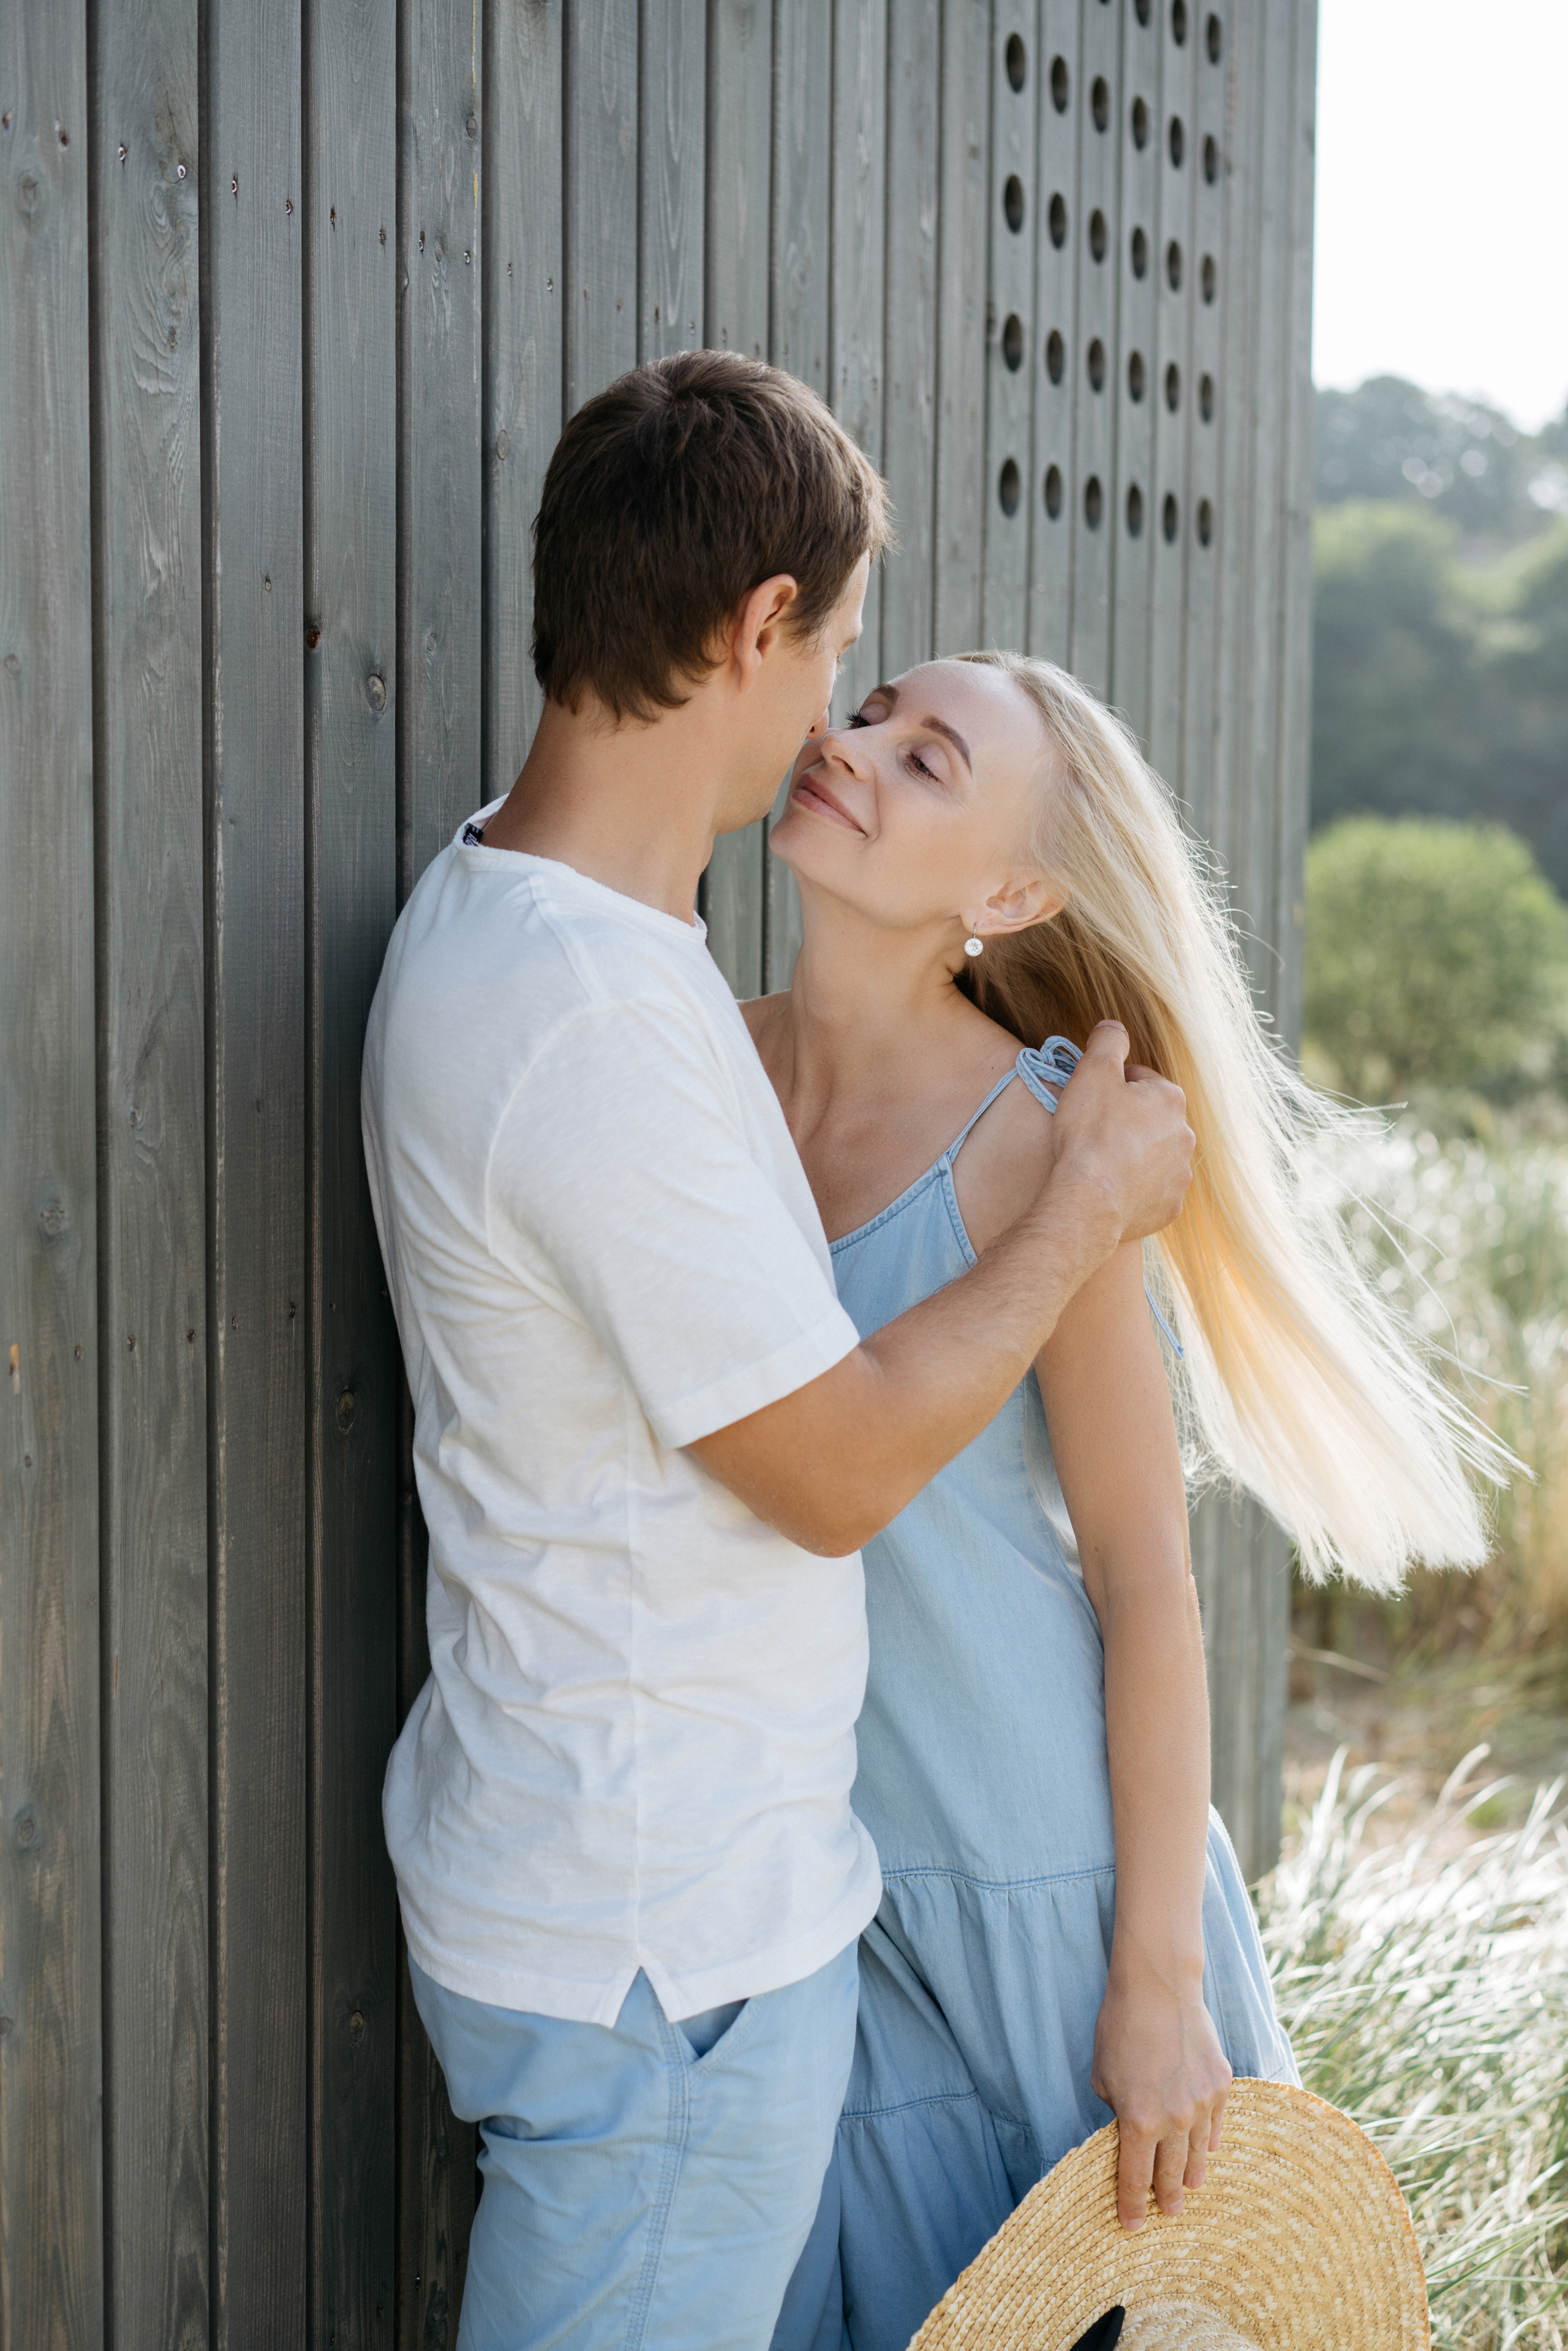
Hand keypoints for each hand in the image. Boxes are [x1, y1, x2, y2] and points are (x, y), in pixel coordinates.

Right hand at [1050, 1023, 1194, 1245]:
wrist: (1089, 1201)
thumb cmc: (1091, 1134)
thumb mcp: (1092, 1071)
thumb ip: (1107, 1041)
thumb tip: (1114, 1027)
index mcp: (1170, 1100)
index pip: (1140, 1080)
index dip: (1111, 1086)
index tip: (1092, 1100)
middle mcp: (1184, 1136)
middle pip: (1150, 1119)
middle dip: (1126, 1121)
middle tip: (1093, 1131)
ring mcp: (1179, 1175)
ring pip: (1154, 1155)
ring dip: (1133, 1155)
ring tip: (1101, 1163)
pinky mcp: (1169, 1206)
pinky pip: (1152, 1190)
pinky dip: (1135, 1188)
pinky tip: (1111, 1189)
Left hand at [1091, 1964, 1231, 2231]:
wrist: (1158, 1987)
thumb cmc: (1121, 2028)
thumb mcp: (1103, 2077)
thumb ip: (1118, 2111)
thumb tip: (1130, 2130)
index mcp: (1138, 2121)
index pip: (1134, 2177)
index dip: (1131, 2206)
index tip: (1130, 2225)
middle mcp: (1174, 2120)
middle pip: (1171, 2174)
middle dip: (1165, 2198)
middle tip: (1166, 2214)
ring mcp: (1202, 2103)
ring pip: (1198, 2154)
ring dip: (1192, 2174)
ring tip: (1189, 2188)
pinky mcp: (1221, 2084)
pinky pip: (1215, 2124)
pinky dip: (1208, 2139)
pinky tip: (1206, 2149)